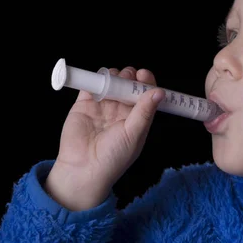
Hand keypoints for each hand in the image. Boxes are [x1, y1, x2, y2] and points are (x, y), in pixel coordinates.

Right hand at [45, 66, 164, 210]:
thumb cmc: (113, 157)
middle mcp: (121, 110)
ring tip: (113, 79)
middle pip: (128, 84)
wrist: (83, 168)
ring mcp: (103, 106)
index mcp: (137, 117)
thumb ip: (145, 111)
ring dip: (114, 75)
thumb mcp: (134, 134)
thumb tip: (159, 92)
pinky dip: (95, 79)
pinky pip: (91, 86)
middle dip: (129, 76)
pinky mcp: (85, 104)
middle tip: (128, 76)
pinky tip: (99, 80)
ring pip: (111, 82)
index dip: (146, 82)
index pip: (145, 94)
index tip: (144, 74)